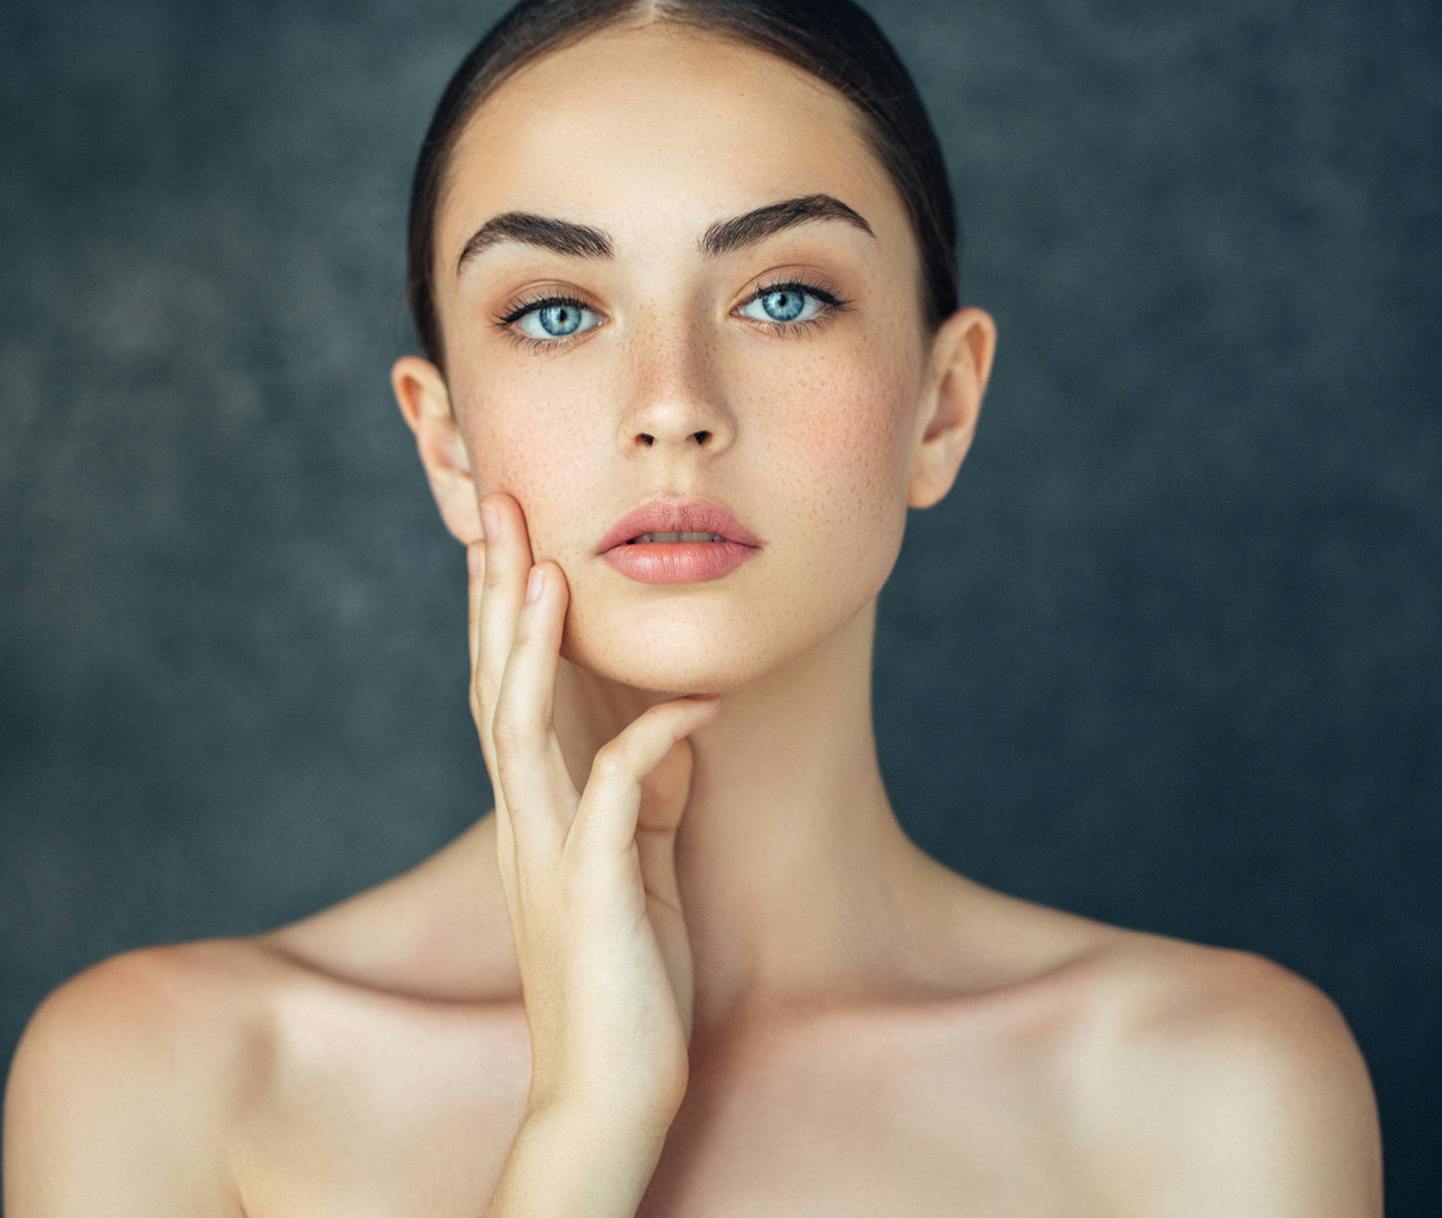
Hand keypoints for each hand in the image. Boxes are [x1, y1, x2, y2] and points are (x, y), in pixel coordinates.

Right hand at [466, 491, 718, 1129]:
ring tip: (542, 568)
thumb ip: (643, 791)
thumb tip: (669, 726)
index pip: (502, 691)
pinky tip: (698, 699)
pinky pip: (617, 791)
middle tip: (498, 510)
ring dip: (528, 646)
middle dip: (495, 598)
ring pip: (520, 727)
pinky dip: (654, 738)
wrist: (611, 1088)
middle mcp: (526, 820)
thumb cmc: (626, 974)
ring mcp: (551, 853)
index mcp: (533, 811)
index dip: (501, 614)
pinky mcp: (591, 889)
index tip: (507, 539)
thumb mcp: (638, 862)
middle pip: (492, 686)